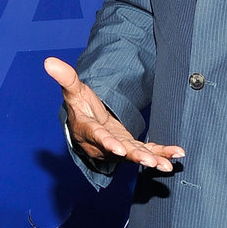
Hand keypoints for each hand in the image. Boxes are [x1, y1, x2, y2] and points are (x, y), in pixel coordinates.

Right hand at [44, 56, 184, 172]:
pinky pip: (147, 151)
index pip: (98, 136)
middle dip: (136, 156)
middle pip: (121, 151)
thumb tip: (49, 61)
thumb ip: (65, 77)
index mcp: (89, 130)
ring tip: (166, 166)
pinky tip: (177, 154)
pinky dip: (161, 153)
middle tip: (150, 162)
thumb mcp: (73, 91)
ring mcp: (119, 147)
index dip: (108, 143)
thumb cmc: (79, 108)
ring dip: (153, 160)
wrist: (86, 126)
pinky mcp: (131, 147)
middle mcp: (104, 144)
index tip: (119, 149)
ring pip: (136, 155)